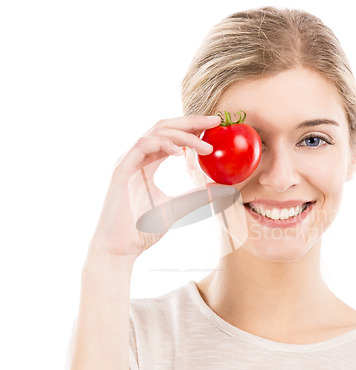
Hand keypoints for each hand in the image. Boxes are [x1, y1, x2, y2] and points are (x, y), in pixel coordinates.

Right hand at [86, 115, 220, 261]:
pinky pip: (142, 146)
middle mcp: (137, 157)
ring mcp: (128, 161)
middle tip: (215, 121)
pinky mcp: (121, 169)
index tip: (215, 126)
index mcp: (148, 163)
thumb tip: (223, 189)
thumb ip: (197, 196)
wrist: (120, 248)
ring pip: (156, 132)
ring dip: (183, 135)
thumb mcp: (179, 208)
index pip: (172, 137)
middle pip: (165, 127)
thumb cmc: (143, 230)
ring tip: (204, 146)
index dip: (193, 128)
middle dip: (191, 121)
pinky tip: (180, 152)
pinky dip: (162, 144)